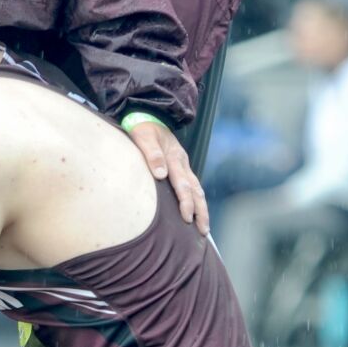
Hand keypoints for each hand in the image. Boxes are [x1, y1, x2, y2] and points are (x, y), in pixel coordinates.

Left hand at [126, 120, 208, 234]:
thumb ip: (152, 154)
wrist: (148, 115)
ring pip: (198, 189)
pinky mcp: (180, 167)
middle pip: (196, 190)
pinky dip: (197, 201)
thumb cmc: (142, 127)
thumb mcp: (143, 136)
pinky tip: (196, 213)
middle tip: (203, 231)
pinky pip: (192, 186)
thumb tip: (161, 175)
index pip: (183, 184)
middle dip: (201, 212)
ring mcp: (183, 165)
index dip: (186, 202)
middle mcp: (183, 162)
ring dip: (202, 209)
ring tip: (204, 228)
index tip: (187, 218)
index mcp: (175, 157)